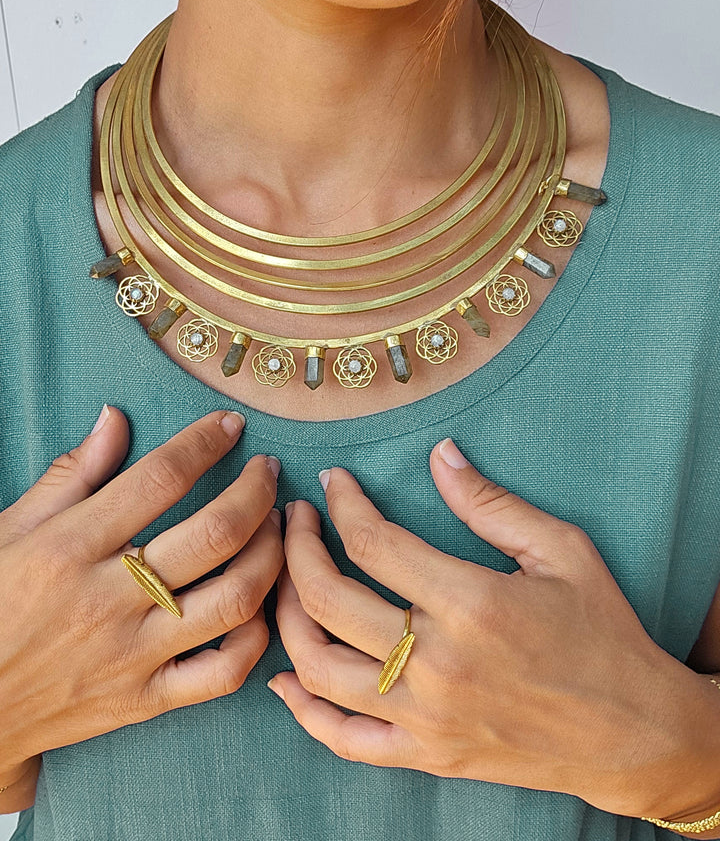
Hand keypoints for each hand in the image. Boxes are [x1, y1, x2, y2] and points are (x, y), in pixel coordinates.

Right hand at [0, 406, 283, 799]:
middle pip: (213, 535)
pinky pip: (224, 672)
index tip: (231, 425)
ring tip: (276, 528)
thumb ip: (71, 473)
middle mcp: (108, 599)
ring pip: (234, 600)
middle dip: (256, 493)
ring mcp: (133, 654)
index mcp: (71, 547)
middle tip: (269, 472)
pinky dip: (256, 636)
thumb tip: (115, 417)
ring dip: (271, 556)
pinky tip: (261, 603)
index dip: (205, 442)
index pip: (160, 478)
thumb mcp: (13, 529)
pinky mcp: (146, 699)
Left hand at [272, 439, 686, 817]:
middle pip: (327, 599)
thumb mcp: (561, 551)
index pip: (372, 543)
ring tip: (286, 580)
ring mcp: (426, 717)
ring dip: (284, 617)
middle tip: (296, 520)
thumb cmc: (601, 633)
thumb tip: (439, 453)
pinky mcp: (425, 754)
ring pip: (318, 668)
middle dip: (297, 548)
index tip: (332, 481)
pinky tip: (285, 676)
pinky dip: (302, 709)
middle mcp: (438, 664)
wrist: (631, 732)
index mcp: (471, 604)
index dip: (342, 503)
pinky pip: (341, 739)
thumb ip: (492, 503)